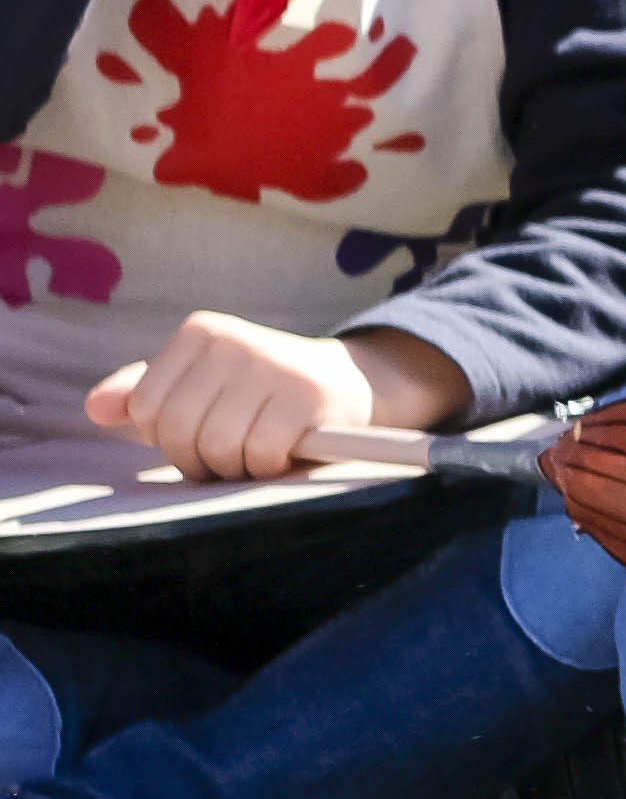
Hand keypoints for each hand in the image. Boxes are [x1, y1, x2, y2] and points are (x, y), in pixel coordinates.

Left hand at [86, 317, 459, 480]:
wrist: (356, 385)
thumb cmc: (266, 393)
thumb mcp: (205, 382)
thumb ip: (147, 392)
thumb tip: (95, 408)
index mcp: (200, 332)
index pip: (145, 409)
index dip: (171, 439)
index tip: (206, 432)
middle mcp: (233, 341)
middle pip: (178, 431)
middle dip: (201, 459)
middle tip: (231, 454)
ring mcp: (272, 366)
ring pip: (217, 447)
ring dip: (238, 467)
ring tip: (258, 453)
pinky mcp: (308, 397)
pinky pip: (261, 453)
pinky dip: (271, 466)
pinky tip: (287, 452)